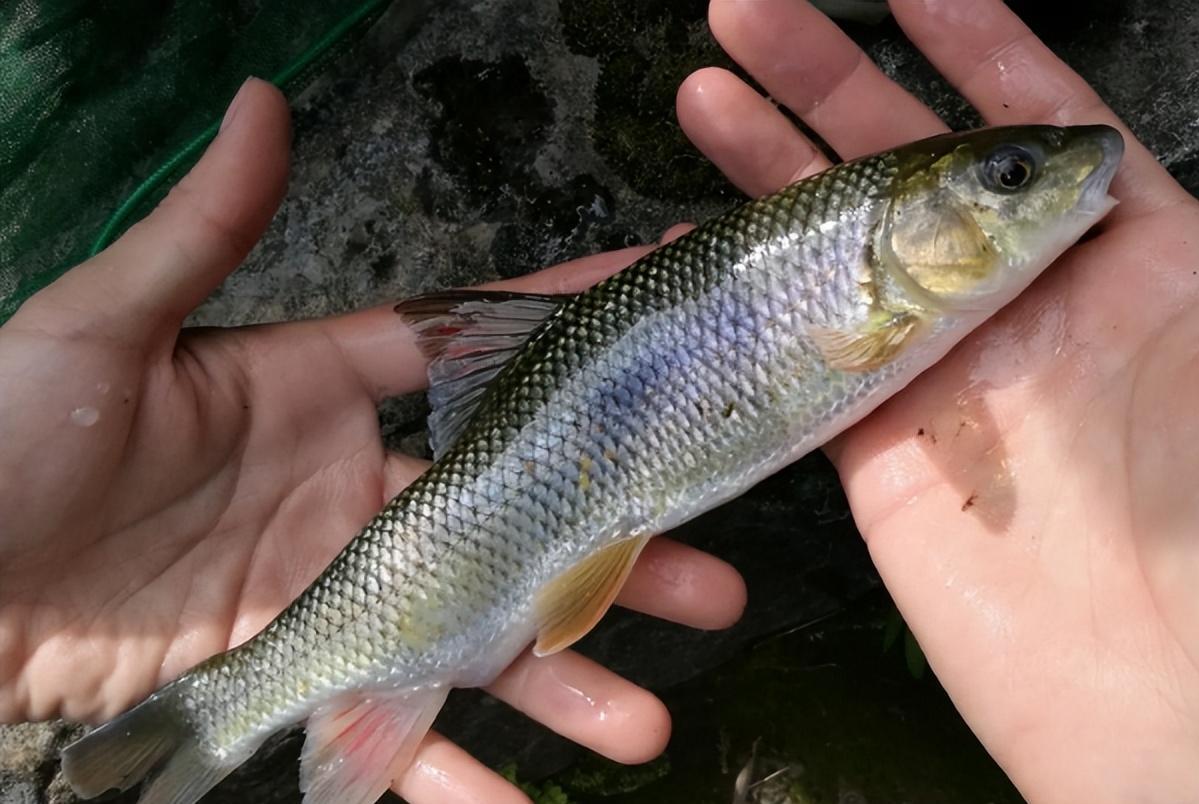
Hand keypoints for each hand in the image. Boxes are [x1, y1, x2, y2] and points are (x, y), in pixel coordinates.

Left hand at [0, 79, 745, 801]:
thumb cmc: (4, 442)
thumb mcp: (101, 332)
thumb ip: (202, 230)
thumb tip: (262, 99)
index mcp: (317, 393)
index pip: (466, 351)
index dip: (559, 328)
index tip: (656, 301)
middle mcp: (350, 494)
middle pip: (511, 520)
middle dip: (613, 553)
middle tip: (713, 582)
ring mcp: (332, 594)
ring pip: (474, 639)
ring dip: (563, 683)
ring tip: (646, 721)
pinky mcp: (295, 680)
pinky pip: (388, 735)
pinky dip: (449, 777)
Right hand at [674, 1, 1198, 800]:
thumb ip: (1191, 267)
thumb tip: (1108, 162)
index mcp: (1132, 265)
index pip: (1038, 122)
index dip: (972, 43)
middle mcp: (1024, 312)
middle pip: (911, 171)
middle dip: (833, 84)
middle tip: (754, 18)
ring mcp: (945, 383)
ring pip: (837, 254)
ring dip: (771, 174)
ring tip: (708, 98)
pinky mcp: (877, 462)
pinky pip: (801, 364)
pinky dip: (751, 303)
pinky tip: (702, 248)